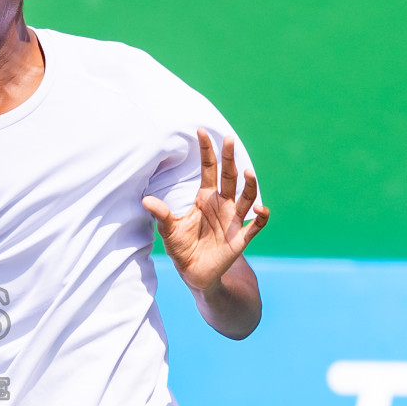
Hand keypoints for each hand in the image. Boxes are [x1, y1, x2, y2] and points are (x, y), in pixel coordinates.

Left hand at [142, 130, 269, 292]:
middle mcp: (222, 205)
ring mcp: (233, 220)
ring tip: (247, 172)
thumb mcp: (169, 231)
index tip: (201, 131)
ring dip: (249, 184)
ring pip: (246, 197)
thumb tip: (145, 201)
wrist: (194, 274)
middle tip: (228, 139)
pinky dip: (260, 217)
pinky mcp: (241, 238)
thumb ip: (162, 215)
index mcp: (205, 199)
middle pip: (228, 177)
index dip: (207, 152)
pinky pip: (255, 226)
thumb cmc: (182, 248)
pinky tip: (261, 209)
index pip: (208, 170)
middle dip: (229, 158)